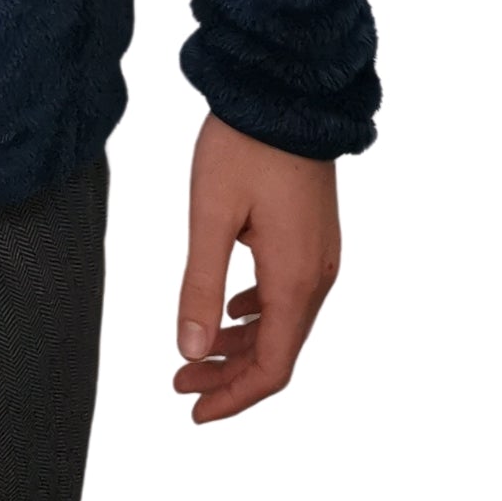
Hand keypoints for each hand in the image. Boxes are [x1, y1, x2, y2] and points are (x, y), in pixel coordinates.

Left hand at [173, 111, 340, 422]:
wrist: (286, 90)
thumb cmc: (245, 145)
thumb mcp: (210, 214)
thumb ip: (200, 285)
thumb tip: (190, 351)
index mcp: (294, 278)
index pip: (272, 367)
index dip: (234, 397)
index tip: (194, 410)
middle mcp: (317, 275)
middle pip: (279, 350)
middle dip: (230, 376)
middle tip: (181, 383)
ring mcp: (320, 254)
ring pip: (284, 323)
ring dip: (241, 345)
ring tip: (196, 353)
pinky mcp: (314, 234)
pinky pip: (288, 293)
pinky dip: (257, 313)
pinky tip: (231, 311)